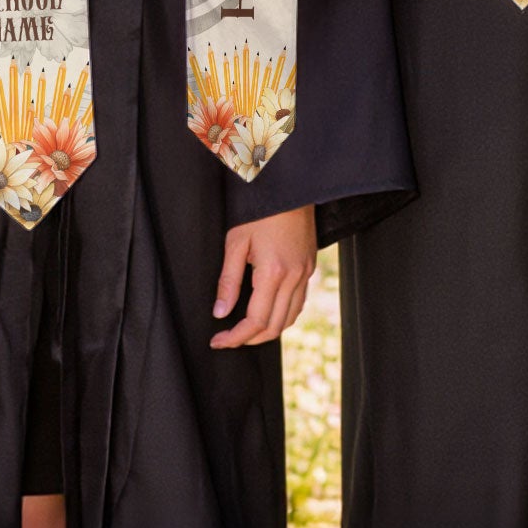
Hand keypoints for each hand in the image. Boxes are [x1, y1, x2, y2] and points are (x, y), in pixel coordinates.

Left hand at [210, 204, 316, 348]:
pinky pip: (299, 302)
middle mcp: (294, 276)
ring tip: (246, 330)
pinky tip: (268, 311)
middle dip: (250, 339)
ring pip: (290, 318)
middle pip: (274, 326)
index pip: (255, 321)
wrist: (290, 187)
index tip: (218, 341)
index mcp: (274, 272)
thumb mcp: (236, 242)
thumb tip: (220, 312)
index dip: (235, 337)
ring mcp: (305, 272)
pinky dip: (283, 315)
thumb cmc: (260, 210)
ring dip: (268, 330)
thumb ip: (228, 281)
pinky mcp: (310, 266)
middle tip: (228, 338)